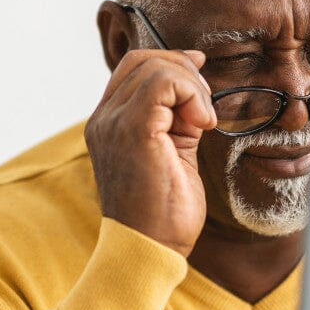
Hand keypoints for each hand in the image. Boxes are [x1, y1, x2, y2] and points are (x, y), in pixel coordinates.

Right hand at [85, 49, 217, 256]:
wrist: (150, 249)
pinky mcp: (133, 131)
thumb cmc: (164, 214)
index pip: (134, 68)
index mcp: (109, 123)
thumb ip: (178, 120)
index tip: (201, 81)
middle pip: (143, 60)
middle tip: (205, 108)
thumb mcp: (174, 154)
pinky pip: (162, 84)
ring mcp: (114, 123)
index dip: (172, 64)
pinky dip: (191, 94)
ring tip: (203, 123)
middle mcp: (104, 119)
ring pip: (156, 68)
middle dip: (185, 72)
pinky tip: (202, 124)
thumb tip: (195, 86)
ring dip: (192, 88)